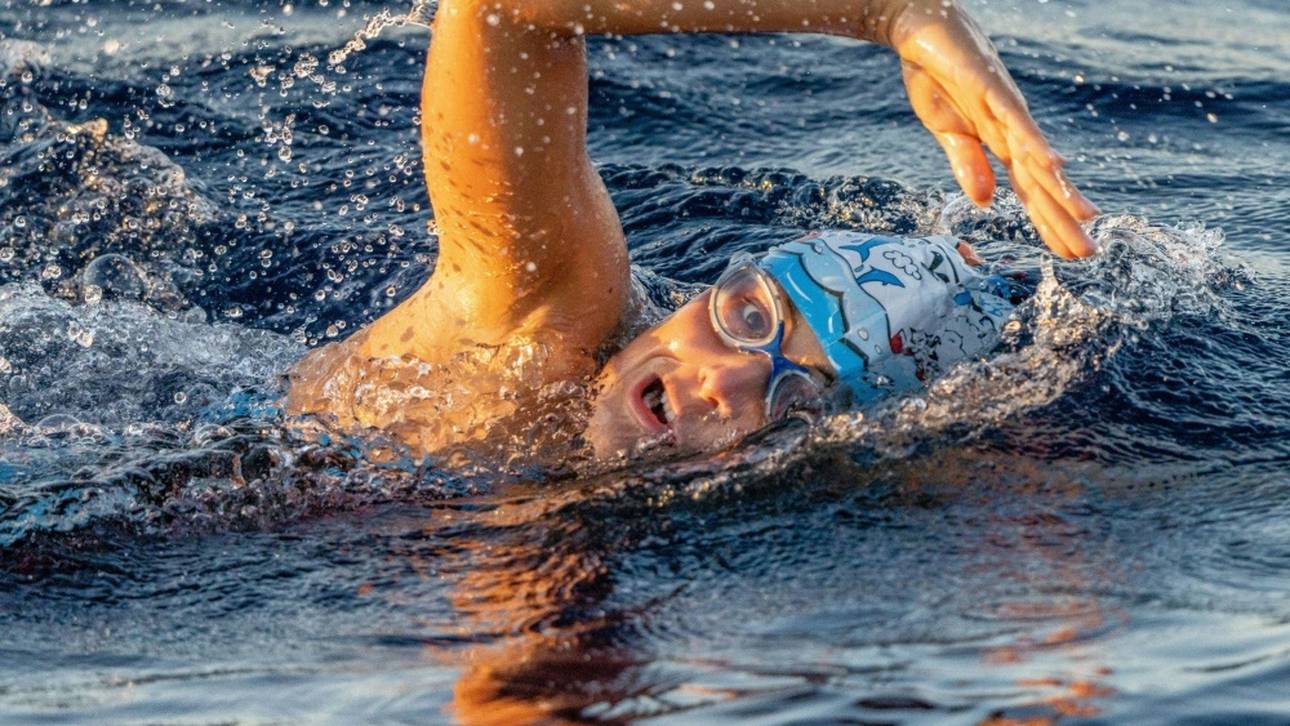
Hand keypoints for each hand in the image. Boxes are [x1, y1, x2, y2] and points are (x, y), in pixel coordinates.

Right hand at [887, 1, 1100, 257]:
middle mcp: (1011, 130)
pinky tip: (1054, 165)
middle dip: (1063, 217)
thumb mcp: (946, 131)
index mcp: (998, 144)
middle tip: (1088, 253)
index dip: (1048, 222)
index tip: (1068, 253)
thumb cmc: (935, 77)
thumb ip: (967, 164)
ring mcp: (1004, 109)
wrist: (921, 30)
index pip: (1029, 190)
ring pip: (1036, 156)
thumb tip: (984, 203)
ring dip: (1060, 187)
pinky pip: (1015, 121)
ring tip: (1086, 218)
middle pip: (1040, 181)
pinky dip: (1034, 144)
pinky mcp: (991, 88)